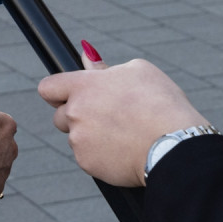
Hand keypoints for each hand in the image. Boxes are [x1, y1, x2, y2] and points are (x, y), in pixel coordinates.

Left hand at [37, 54, 202, 187]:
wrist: (174, 145)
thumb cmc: (161, 103)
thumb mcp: (138, 72)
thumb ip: (104, 67)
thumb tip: (86, 57)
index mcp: (84, 87)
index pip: (48, 87)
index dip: (57, 91)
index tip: (67, 95)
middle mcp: (76, 113)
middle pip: (60, 116)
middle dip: (77, 117)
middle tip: (107, 117)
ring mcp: (79, 141)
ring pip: (77, 138)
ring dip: (92, 137)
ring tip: (125, 134)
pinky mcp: (88, 164)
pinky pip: (88, 158)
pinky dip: (102, 155)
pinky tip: (125, 150)